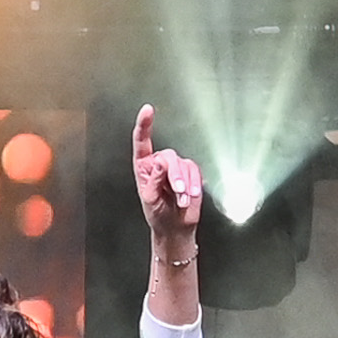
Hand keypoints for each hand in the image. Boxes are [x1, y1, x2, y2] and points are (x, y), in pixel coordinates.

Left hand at [131, 104, 202, 247]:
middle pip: (169, 156)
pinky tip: (191, 196)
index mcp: (143, 167)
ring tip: (182, 200)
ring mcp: (176, 167)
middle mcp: (159, 163)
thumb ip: (154, 180)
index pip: (142, 142)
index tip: (148, 110)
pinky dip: (195, 184)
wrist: (175, 227)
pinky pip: (195, 170)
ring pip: (183, 164)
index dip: (145, 125)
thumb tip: (160, 162)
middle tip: (178, 192)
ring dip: (185, 184)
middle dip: (175, 175)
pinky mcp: (190, 172)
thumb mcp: (151, 200)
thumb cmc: (158, 215)